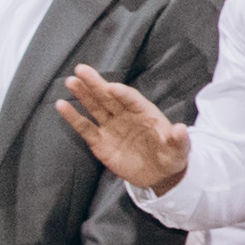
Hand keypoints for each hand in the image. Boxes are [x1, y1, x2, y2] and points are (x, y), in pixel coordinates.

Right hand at [56, 67, 193, 194]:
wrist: (159, 174)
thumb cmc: (171, 156)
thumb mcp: (179, 149)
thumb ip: (179, 140)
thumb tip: (182, 129)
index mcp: (145, 112)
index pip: (131, 99)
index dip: (122, 93)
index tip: (111, 87)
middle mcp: (125, 115)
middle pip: (108, 97)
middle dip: (95, 84)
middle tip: (81, 69)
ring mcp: (111, 127)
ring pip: (95, 107)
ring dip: (83, 95)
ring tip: (71, 81)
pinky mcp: (100, 142)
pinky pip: (85, 128)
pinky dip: (73, 118)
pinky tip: (62, 105)